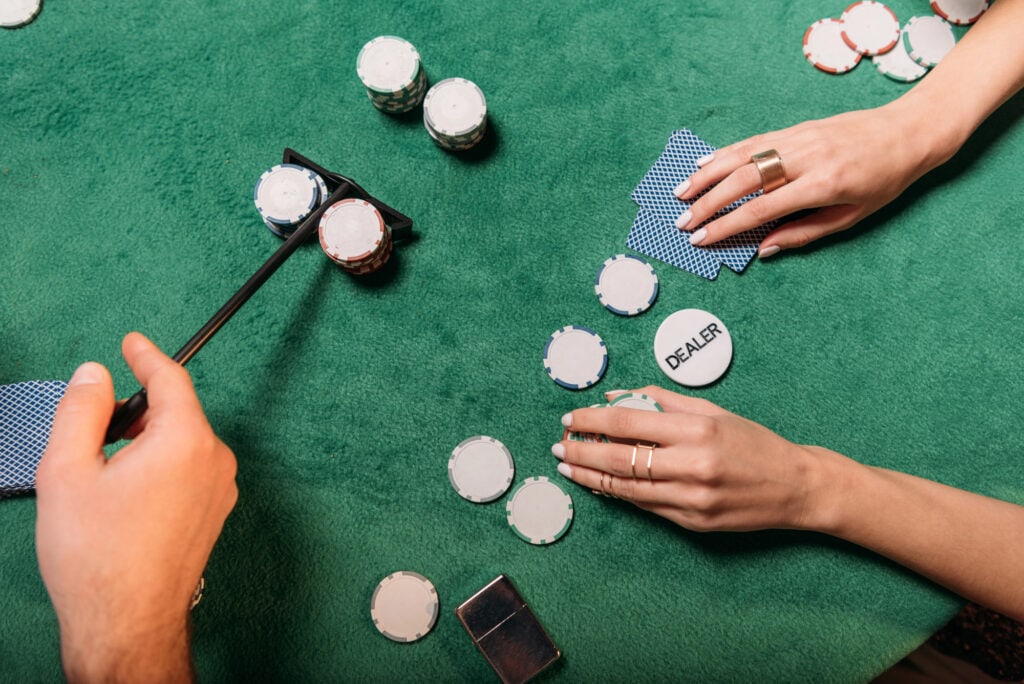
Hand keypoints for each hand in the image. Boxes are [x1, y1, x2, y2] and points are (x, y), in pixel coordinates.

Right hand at [35, 332, 237, 681]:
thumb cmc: (97, 556)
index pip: (171, 378)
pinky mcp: (216, 512)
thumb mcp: (67, 471)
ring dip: (148, 442)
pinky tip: (129, 497)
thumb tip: (95, 375)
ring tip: (105, 475)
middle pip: (176, 412)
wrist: (127, 622)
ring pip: (183, 443)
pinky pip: (191, 470)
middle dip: (138, 411)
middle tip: (96, 432)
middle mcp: (215, 460)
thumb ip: (81, 410)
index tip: (133, 343)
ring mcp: (221, 489)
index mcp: (185, 440)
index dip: (147, 356)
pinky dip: (162, 466)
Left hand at [553, 386, 837, 531]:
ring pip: (626, 488)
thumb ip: (660, 400)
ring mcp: (692, 499)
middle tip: (559, 445)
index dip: (593, 421)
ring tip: (568, 465)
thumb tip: (614, 397)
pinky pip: (645, 506)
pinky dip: (617, 494)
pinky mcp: (693, 523)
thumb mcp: (711, 410)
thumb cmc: (752, 441)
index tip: (571, 418)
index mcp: (698, 430)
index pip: (629, 423)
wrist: (796, 486)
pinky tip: (599, 483)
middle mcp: (693, 466)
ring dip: (591, 476)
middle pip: (620, 459)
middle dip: (582, 451)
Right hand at [675, 100, 955, 256]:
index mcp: (821, 185)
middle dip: (707, 204)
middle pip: (742, 182)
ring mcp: (798, 138)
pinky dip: (725, 153)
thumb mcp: (852, 217)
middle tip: (682, 223)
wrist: (908, 132)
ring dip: (706, 175)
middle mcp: (805, 158)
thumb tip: (765, 249)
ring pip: (741, 157)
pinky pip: (753, 141)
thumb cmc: (885, 180)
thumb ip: (805, 233)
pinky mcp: (796, 128)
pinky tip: (705, 164)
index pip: (761, 209)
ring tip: (680, 193)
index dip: (726, 226)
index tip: (701, 239)